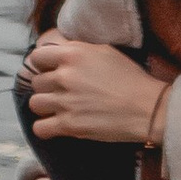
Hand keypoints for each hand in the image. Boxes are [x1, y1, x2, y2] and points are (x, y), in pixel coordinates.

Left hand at [24, 30, 165, 143]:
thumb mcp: (104, 51)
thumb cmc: (130, 78)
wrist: (146, 107)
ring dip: (45, 106)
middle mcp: (64, 76)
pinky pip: (40, 128)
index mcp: (73, 54)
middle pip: (36, 82)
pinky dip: (45, 128)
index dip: (42, 64)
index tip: (50, 70)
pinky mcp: (69, 125)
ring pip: (35, 104)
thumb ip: (78, 51)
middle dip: (47, 87)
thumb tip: (60, 52)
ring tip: (59, 108)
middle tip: (62, 92)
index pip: (37, 57)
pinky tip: (55, 126)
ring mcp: (64, 102)